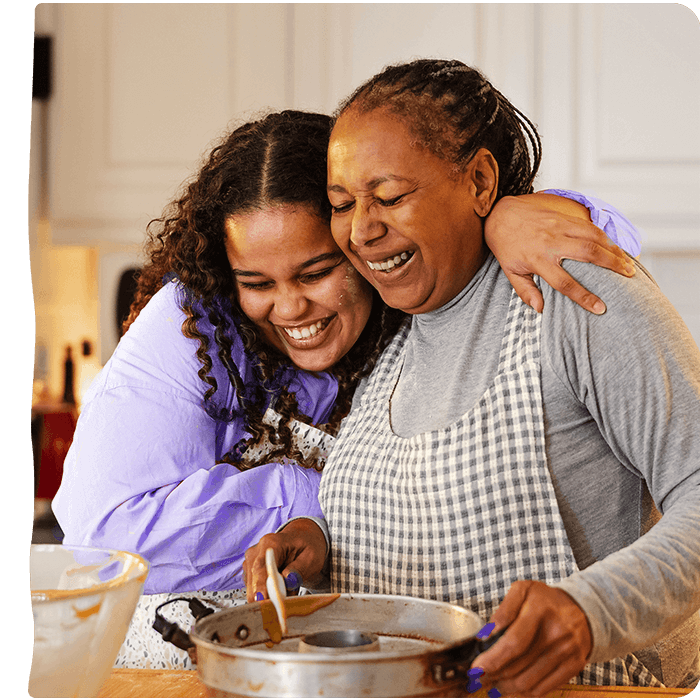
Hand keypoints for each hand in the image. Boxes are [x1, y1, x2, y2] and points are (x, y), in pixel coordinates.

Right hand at [243, 518, 327, 601]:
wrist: (301, 540)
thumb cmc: (306, 547)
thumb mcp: (311, 557)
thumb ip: (299, 569)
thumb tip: (287, 581)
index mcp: (271, 543)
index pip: (261, 566)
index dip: (260, 584)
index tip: (262, 599)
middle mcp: (256, 551)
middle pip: (253, 580)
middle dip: (267, 596)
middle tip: (284, 605)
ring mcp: (250, 562)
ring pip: (253, 588)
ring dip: (269, 595)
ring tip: (288, 589)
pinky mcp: (250, 572)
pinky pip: (255, 589)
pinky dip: (267, 594)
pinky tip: (280, 587)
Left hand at [471, 580, 592, 697]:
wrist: (582, 609)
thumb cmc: (545, 600)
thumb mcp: (523, 590)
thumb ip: (504, 610)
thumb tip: (486, 634)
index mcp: (540, 610)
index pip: (514, 642)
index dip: (493, 659)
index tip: (476, 668)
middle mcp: (556, 633)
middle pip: (518, 666)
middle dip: (493, 675)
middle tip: (478, 678)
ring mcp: (567, 652)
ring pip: (528, 682)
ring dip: (505, 687)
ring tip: (491, 683)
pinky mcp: (574, 667)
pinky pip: (543, 689)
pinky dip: (523, 693)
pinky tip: (510, 688)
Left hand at [485, 193, 635, 314]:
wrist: (501, 214)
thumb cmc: (506, 246)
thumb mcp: (510, 271)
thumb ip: (525, 290)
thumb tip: (540, 309)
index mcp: (537, 260)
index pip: (564, 283)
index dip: (583, 297)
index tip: (600, 308)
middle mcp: (550, 242)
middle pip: (587, 254)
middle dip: (611, 265)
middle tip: (629, 276)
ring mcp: (559, 226)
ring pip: (593, 236)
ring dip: (614, 249)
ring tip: (628, 263)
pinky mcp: (564, 215)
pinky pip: (589, 225)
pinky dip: (606, 235)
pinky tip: (616, 246)